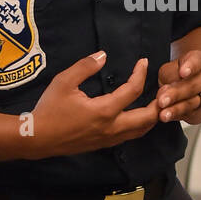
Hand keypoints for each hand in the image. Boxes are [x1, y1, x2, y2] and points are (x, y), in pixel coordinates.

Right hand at [26, 52, 158, 156]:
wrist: (37, 138)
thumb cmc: (49, 109)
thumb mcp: (64, 82)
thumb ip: (85, 66)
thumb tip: (103, 55)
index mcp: (104, 111)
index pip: (132, 91)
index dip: (140, 74)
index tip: (143, 62)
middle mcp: (111, 127)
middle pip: (147, 118)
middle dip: (159, 104)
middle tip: (164, 89)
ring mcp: (108, 139)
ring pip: (140, 131)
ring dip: (151, 117)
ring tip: (156, 103)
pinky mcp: (103, 144)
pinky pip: (129, 136)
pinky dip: (139, 126)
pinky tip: (136, 116)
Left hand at [156, 50, 200, 124]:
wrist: (196, 84)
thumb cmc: (179, 73)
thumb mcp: (170, 68)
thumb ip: (168, 76)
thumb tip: (165, 91)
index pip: (197, 61)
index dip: (190, 67)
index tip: (182, 73)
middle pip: (193, 86)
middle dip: (176, 94)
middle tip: (162, 100)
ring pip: (192, 103)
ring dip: (176, 109)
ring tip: (163, 114)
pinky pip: (191, 114)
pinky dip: (177, 116)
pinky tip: (168, 117)